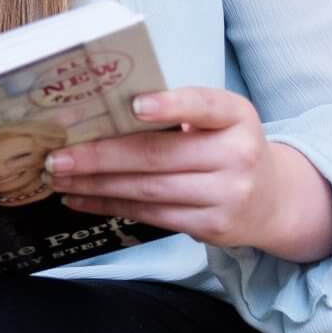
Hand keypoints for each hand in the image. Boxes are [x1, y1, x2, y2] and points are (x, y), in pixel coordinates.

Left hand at [43, 88, 331, 261]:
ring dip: (96, 184)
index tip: (134, 106)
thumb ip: (177, 112)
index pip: (204, 105)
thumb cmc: (227, 146)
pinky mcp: (212, 227)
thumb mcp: (218, 120)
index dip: (170, 105)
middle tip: (58, 155)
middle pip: (158, 155)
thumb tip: (102, 111)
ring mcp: (227, 195)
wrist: (272, 199)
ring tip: (59, 177)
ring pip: (148, 189)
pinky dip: (110, 206)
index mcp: (236, 115)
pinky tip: (81, 198)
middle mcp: (237, 155)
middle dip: (100, 155)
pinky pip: (151, 215)